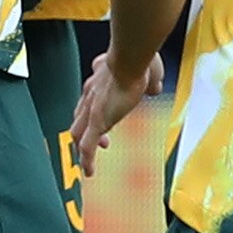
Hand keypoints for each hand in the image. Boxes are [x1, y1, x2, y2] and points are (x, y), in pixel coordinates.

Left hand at [70, 49, 157, 174]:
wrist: (131, 60)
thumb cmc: (140, 59)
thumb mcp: (150, 72)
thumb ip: (151, 81)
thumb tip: (154, 88)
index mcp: (101, 78)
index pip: (92, 97)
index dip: (97, 109)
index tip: (108, 115)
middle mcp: (91, 92)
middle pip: (80, 116)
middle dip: (87, 130)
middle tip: (101, 141)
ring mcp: (91, 109)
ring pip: (78, 133)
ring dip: (84, 148)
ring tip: (90, 162)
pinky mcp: (95, 122)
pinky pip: (86, 147)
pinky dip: (87, 161)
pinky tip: (90, 173)